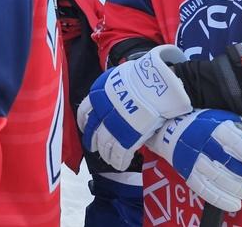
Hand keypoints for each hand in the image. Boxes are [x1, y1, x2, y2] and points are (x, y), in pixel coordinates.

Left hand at [78, 45, 192, 171]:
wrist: (157, 83)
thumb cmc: (143, 76)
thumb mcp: (120, 77)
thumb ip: (115, 90)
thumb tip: (118, 98)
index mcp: (98, 94)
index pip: (84, 111)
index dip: (84, 122)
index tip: (85, 127)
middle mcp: (102, 110)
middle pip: (92, 131)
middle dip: (92, 141)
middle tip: (94, 147)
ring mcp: (113, 125)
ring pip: (104, 144)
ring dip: (105, 153)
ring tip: (108, 159)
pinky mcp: (127, 137)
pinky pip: (119, 153)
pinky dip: (118, 161)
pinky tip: (120, 165)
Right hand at [145, 109, 241, 213]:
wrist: (173, 129)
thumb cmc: (209, 126)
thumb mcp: (232, 121)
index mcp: (217, 128)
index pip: (241, 145)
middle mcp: (203, 142)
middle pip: (230, 164)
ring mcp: (193, 158)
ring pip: (218, 178)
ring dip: (240, 189)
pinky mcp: (187, 172)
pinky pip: (203, 189)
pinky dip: (220, 199)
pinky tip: (234, 204)